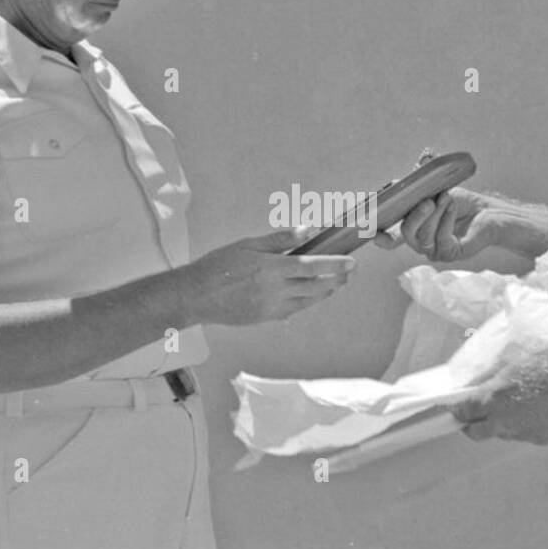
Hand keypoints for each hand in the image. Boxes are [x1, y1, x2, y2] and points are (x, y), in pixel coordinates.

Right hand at [185, 230, 355, 325]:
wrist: (196, 296)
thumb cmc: (218, 266)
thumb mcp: (248, 245)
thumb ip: (279, 239)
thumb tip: (307, 230)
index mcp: (271, 268)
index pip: (312, 266)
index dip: (335, 265)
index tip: (351, 262)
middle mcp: (275, 290)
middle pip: (315, 287)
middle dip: (336, 280)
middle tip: (349, 273)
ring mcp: (271, 307)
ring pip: (307, 301)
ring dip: (325, 292)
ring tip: (335, 284)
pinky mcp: (265, 318)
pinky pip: (293, 311)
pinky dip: (306, 302)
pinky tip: (311, 296)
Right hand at [375, 188, 497, 261]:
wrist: (488, 212)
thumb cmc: (461, 203)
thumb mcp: (434, 191)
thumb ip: (413, 190)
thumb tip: (393, 184)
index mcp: (413, 229)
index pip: (391, 238)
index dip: (380, 236)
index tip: (372, 230)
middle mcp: (420, 242)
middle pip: (406, 234)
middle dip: (415, 216)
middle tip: (428, 201)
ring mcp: (434, 250)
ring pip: (423, 236)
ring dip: (435, 214)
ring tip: (446, 198)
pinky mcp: (449, 254)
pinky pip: (441, 239)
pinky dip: (446, 219)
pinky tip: (452, 207)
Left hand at [452, 342, 547, 445]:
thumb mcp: (510, 360)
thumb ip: (487, 378)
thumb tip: (472, 387)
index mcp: (493, 398)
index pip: (462, 412)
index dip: (457, 410)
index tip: (457, 408)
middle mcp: (505, 421)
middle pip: (476, 433)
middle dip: (473, 424)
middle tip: (477, 413)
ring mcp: (523, 433)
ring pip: (502, 433)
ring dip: (503, 422)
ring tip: (522, 401)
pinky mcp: (541, 439)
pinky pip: (524, 434)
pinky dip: (525, 424)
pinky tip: (540, 407)